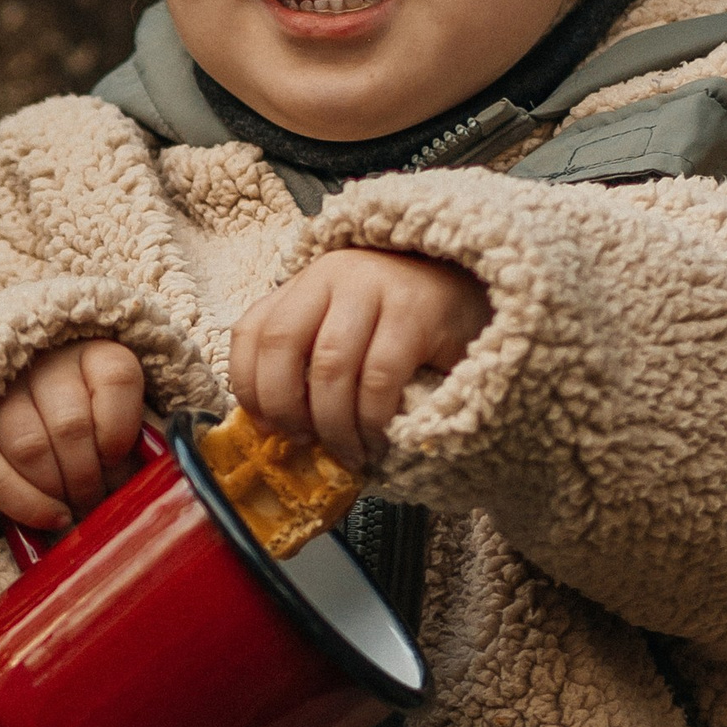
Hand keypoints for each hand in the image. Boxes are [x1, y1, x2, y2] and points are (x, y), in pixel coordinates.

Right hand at [0, 339, 145, 530]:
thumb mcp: (130, 422)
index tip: (118, 460)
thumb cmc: (97, 432)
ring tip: (74, 510)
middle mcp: (44, 360)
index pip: (116, 377)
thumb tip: (160, 478)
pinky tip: (51, 517)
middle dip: (88, 478)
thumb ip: (146, 441)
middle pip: (71, 424)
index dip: (120, 429)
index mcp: (94, 350)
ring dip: (57, 490)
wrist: (34, 420)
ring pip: (30, 447)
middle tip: (97, 503)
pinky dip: (25, 503)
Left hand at [229, 247, 489, 469]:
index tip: (267, 428)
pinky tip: (377, 440)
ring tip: (348, 451)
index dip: (249, 388)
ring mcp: (376, 287)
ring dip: (334, 424)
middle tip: (306, 443)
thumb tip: (272, 425)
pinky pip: (379, 379)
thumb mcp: (346, 328)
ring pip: (331, 369)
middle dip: (286, 408)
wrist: (477, 291)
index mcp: (305, 282)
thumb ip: (308, 361)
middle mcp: (334, 275)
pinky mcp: (417, 312)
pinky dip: (371, 421)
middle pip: (281, 347)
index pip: (251, 332)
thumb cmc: (404, 323)